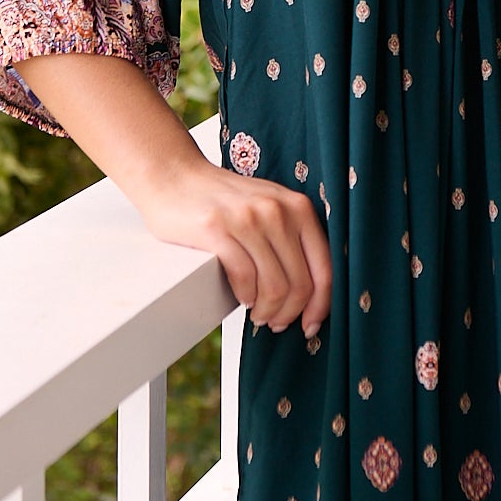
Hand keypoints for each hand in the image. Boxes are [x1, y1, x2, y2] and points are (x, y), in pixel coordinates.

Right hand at [140, 156, 332, 339]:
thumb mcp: (270, 207)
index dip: (320, 305)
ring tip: (258, 314)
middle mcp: (277, 211)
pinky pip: (244, 277)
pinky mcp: (217, 229)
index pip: (325, 268)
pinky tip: (243, 299)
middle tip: (276, 322)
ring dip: (267, 311)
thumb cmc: (223, 199)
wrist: (175, 175)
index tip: (311, 324)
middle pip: (300, 284)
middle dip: (289, 313)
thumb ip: (292, 238)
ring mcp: (247, 219)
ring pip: (274, 286)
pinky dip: (246, 297)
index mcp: (298, 208)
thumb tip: (310, 292)